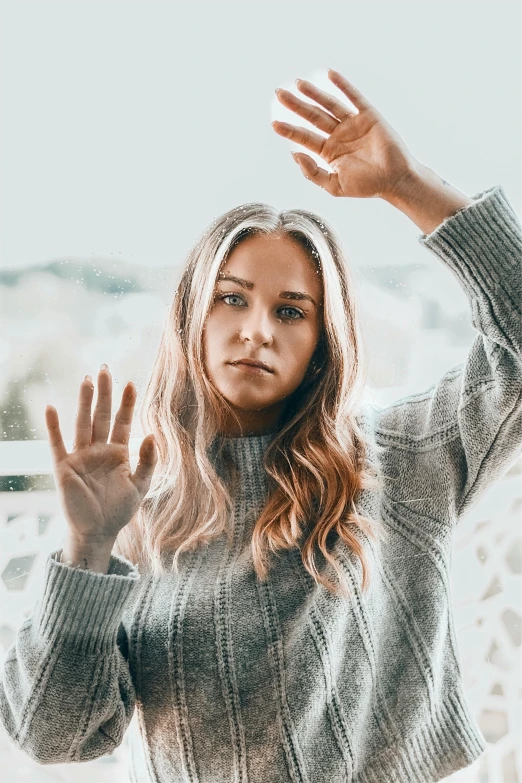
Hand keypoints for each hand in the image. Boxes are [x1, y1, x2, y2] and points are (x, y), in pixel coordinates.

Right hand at [45, 366, 157, 544]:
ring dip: (83, 402)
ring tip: (86, 380)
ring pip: (82, 423)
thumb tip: (152, 435)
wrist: (98, 532)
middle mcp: (99, 449)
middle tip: (105, 369)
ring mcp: (81, 456)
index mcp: (119, 452)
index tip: (131, 383)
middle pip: (102, 415)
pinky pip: (57, 443)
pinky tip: (50, 408)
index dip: (127, 403)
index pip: (123, 421)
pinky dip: (53, 426)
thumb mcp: (141, 486)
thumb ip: (148, 461)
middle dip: (104, 393)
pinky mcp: (64, 467)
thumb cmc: (120, 509)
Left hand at [272, 69, 416, 200]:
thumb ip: (313, 173)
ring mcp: (352, 124)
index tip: (274, 124)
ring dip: (313, 93)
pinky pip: (353, 97)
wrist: (393, 180)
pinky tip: (329, 74)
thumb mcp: (334, 185)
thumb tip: (294, 155)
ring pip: (329, 105)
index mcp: (328, 151)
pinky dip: (342, 85)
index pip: (304, 137)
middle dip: (295, 105)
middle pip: (312, 117)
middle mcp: (338, 135)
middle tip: (278, 93)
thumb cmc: (366, 186)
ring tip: (297, 83)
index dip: (289, 131)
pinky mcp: (368, 115)